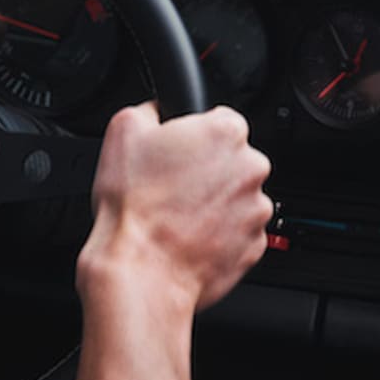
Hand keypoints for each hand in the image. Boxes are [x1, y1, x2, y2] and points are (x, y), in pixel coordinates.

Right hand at [77, 102, 271, 314]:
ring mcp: (256, 209)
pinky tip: (188, 237)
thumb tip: (159, 109)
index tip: (176, 153)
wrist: (140, 271)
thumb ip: (152, 108)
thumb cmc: (133, 207)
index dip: (193, 136)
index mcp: (226, 132)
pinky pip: (238, 231)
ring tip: (176, 216)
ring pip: (236, 197)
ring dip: (213, 203)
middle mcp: (251, 168)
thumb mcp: (123, 130)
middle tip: (171, 186)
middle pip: (232, 159)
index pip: (219, 120)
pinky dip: (218, 233)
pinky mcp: (254, 245)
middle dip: (207, 170)